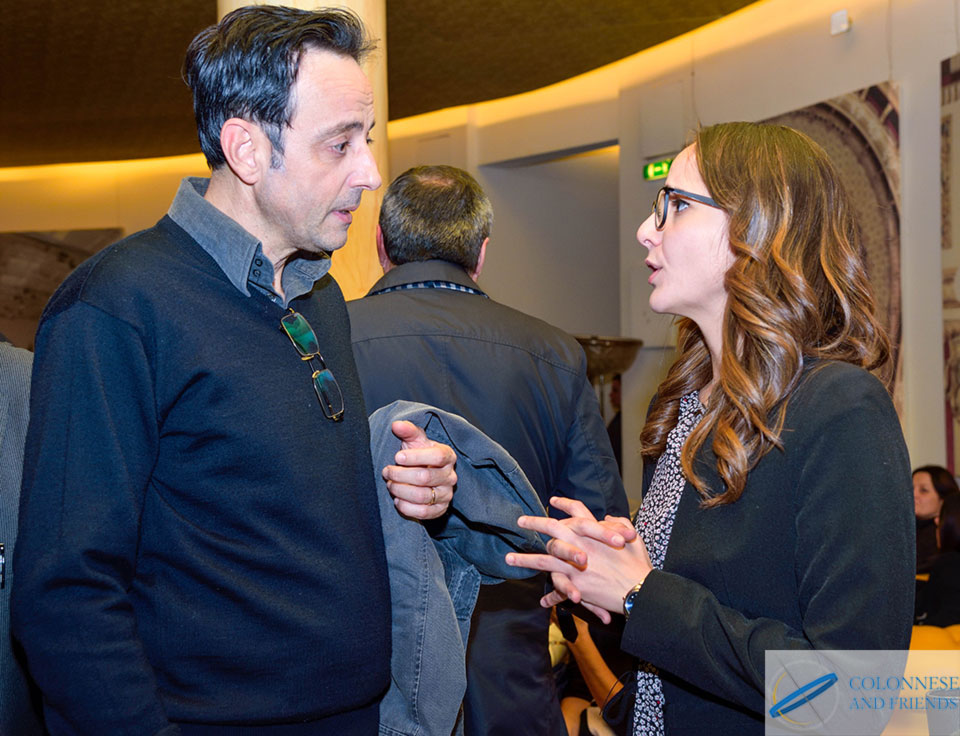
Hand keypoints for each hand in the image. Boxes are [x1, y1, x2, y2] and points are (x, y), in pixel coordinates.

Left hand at [382, 420, 456, 519]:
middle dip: (400, 475)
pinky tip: (397, 499)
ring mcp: (446, 494)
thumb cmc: (418, 456)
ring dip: (400, 491)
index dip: (415, 457)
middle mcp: (450, 476)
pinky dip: (406, 507)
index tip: (397, 457)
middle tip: (387, 471)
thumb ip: (407, 431)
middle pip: (425, 478)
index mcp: (448, 455)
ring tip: (390, 484)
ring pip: (422, 496)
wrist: (422, 476)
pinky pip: (423, 513)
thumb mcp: (414, 441)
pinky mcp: (440, 510)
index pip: (437, 456)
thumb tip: (396, 424)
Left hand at [505, 496, 651, 622]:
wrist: (639, 589)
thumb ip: (619, 523)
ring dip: (524, 559)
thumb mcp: (633, 538)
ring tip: (508, 559)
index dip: (565, 504)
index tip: (552, 501)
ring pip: (543, 559)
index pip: (577, 511)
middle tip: (520, 521)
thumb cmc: (638, 565)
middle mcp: (580, 545)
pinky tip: (542, 601)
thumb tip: (608, 517)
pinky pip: (557, 588)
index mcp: (594, 532)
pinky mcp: (575, 584)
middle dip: (534, 523)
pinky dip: (551, 596)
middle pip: (552, 529)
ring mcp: (575, 565)